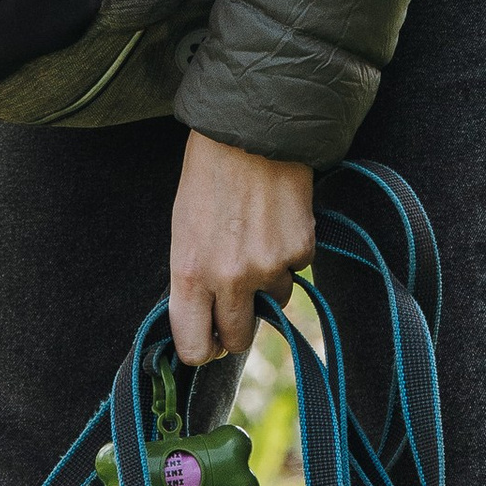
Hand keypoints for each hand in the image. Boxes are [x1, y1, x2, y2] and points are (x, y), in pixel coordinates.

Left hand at [168, 132, 313, 362]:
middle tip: (234, 309)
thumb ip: (193, 280)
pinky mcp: (301, 252)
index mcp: (190, 274)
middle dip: (235, 330)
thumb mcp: (183, 233)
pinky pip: (295, 271)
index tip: (206, 344)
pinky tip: (275, 223)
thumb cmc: (207, 179)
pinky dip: (288, 256)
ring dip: (265, 285)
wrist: (250, 134)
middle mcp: (229, 279)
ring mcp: (269, 268)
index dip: (201, 351)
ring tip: (254, 241)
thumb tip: (206, 319)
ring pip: (272, 303)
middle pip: (237, 339)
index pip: (194, 346)